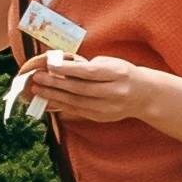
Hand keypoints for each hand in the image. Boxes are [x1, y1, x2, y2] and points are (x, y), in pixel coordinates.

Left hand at [14, 50, 169, 126]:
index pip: (89, 72)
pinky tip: (47, 100)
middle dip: (56, 83)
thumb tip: (61, 66)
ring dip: (54, 96)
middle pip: (80, 89)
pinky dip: (60, 106)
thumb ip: (89, 65)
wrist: (143, 95)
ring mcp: (108, 108)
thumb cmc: (122, 73)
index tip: (50, 65)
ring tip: (37, 89)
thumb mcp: (111, 63)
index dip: (68, 69)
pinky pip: (77, 111)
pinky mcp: (101, 117)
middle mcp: (114, 92)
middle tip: (37, 78)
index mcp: (117, 74)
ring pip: (76, 102)